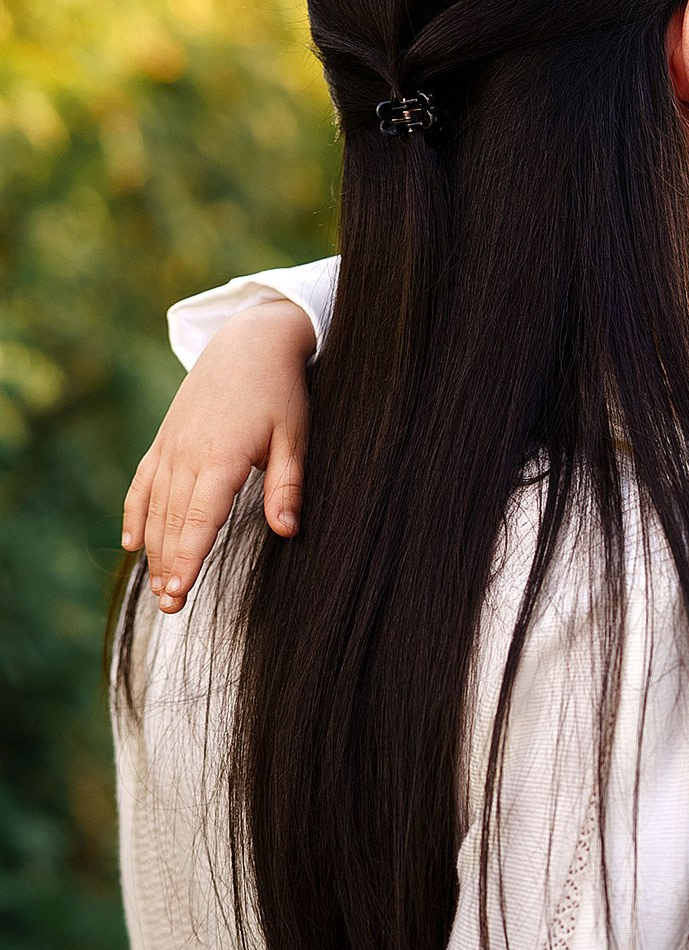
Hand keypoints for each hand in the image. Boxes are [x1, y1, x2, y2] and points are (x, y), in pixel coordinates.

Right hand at [121, 300, 316, 611]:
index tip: (179, 594)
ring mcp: (171, 446)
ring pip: (155, 507)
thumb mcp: (295, 436)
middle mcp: (187, 455)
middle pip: (173, 522)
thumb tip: (288, 531)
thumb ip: (287, 485)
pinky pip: (143, 482)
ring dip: (155, 549)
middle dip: (170, 567)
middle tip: (169, 608)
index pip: (200, 521)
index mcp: (220, 458)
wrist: (250, 342)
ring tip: (157, 587)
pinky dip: (134, 514)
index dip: (189, 561)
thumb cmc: (281, 391)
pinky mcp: (165, 439)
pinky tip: (132, 543)